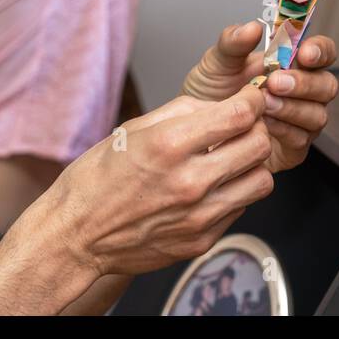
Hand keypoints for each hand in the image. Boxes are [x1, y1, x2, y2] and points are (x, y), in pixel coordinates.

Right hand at [36, 83, 273, 278]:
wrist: (77, 235)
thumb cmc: (97, 179)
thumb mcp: (133, 130)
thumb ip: (182, 112)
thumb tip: (220, 104)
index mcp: (169, 145)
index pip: (240, 114)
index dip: (252, 100)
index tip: (250, 98)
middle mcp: (189, 181)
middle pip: (259, 145)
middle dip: (256, 128)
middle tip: (242, 127)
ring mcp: (199, 215)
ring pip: (261, 181)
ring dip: (251, 164)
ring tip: (230, 159)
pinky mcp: (201, 240)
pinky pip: (240, 208)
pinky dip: (233, 192)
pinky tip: (210, 187)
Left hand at [183, 22, 338, 172]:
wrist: (194, 132)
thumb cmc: (211, 95)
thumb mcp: (216, 63)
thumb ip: (234, 43)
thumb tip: (253, 27)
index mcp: (290, 64)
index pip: (322, 52)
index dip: (320, 51)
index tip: (304, 53)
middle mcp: (302, 91)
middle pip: (327, 84)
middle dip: (304, 83)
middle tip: (275, 82)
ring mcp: (301, 120)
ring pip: (318, 114)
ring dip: (292, 108)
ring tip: (264, 104)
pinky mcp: (293, 147)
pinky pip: (301, 139)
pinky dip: (283, 130)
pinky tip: (263, 124)